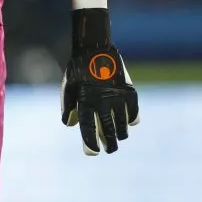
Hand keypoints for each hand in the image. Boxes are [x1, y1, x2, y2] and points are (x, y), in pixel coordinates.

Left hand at [61, 8, 139, 155]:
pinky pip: (133, 114)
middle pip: (107, 131)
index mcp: (84, 100)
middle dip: (109, 144)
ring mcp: (117, 97)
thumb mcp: (68, 87)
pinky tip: (128, 124)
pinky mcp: (130, 92)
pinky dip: (131, 120)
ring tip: (117, 139)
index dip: (90, 143)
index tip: (93, 152)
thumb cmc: (78, 70)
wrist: (95, 49)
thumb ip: (68, 107)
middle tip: (109, 150)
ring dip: (120, 135)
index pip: (88, 128)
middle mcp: (102, 101)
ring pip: (122, 126)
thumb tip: (73, 125)